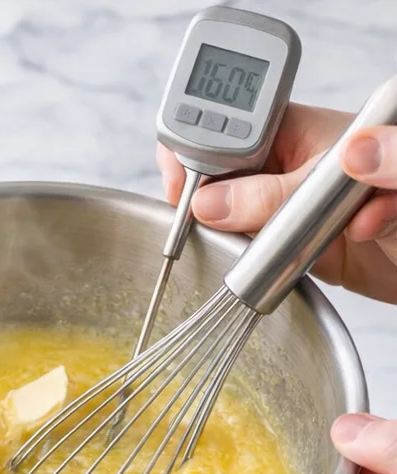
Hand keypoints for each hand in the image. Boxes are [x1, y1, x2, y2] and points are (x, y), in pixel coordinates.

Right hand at [155, 104, 396, 302]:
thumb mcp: (361, 188)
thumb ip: (290, 190)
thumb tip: (219, 201)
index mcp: (299, 130)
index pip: (224, 131)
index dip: (196, 157)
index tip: (187, 194)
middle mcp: (288, 167)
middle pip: (217, 178)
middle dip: (210, 206)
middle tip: (217, 227)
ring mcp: (290, 207)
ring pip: (230, 221)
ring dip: (242, 241)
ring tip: (274, 246)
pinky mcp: (295, 247)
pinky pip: (254, 255)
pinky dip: (259, 268)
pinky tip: (288, 265)